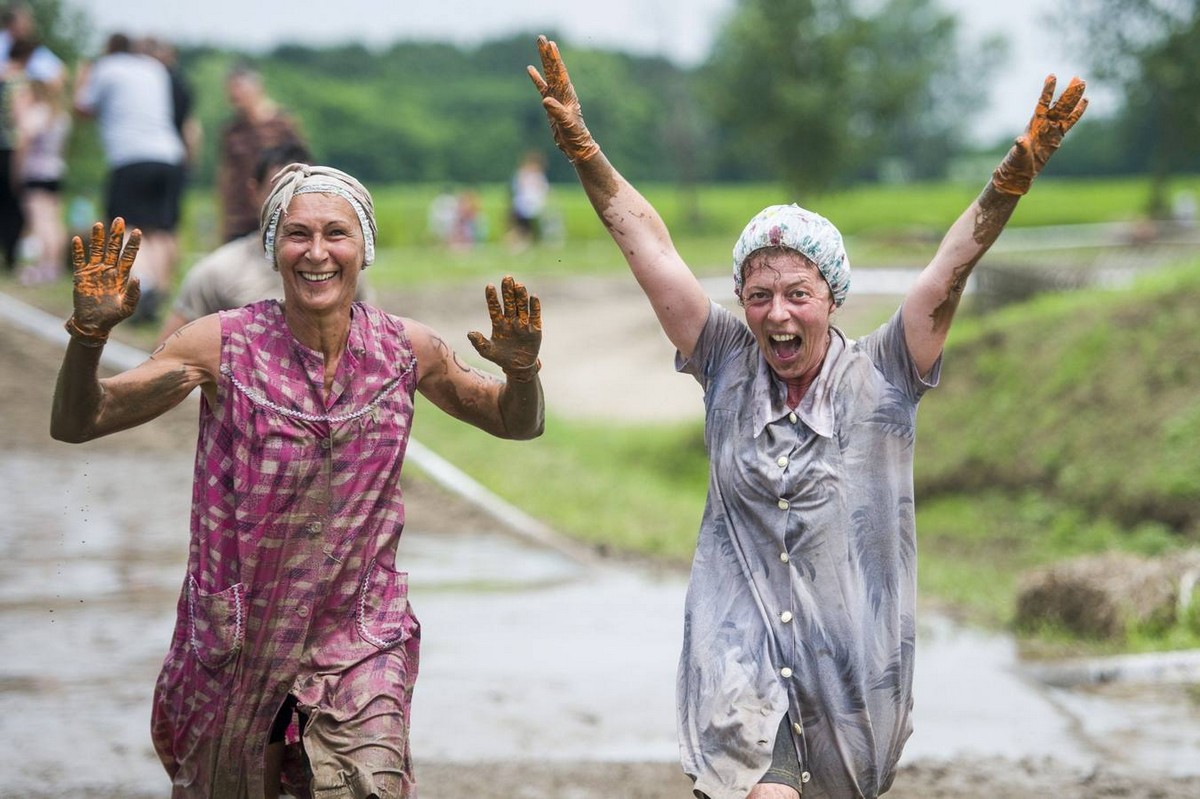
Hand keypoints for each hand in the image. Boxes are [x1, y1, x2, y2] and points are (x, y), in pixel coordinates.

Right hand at [65, 218, 140, 345]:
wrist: (94, 324)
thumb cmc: (113, 317)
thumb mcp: (127, 307)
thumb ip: (134, 293)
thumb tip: (137, 277)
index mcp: (121, 276)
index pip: (129, 256)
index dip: (133, 244)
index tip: (139, 231)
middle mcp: (108, 270)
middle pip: (113, 249)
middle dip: (116, 235)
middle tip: (119, 220)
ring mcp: (94, 272)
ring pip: (96, 251)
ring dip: (97, 238)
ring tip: (99, 225)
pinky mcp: (81, 276)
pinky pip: (79, 260)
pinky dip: (78, 251)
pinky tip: (78, 240)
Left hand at [467, 276, 542, 381]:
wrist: (518, 367)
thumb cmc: (501, 358)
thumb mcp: (487, 352)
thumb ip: (479, 342)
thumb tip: (469, 333)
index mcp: (498, 323)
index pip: (495, 307)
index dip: (492, 297)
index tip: (489, 286)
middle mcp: (511, 320)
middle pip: (509, 303)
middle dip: (508, 291)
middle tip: (507, 278)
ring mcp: (523, 323)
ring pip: (521, 306)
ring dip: (520, 296)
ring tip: (519, 285)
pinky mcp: (535, 328)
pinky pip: (535, 315)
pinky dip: (535, 306)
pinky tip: (533, 297)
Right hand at [527, 35, 600, 163]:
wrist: (576, 145)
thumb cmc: (574, 134)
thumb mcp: (566, 123)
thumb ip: (557, 111)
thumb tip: (545, 100)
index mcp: (567, 94)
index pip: (559, 72)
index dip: (555, 59)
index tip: (551, 45)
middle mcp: (562, 92)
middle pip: (553, 68)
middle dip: (547, 53)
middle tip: (541, 38)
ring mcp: (556, 96)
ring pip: (548, 74)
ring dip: (543, 61)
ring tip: (540, 46)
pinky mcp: (550, 103)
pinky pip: (542, 87)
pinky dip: (536, 78)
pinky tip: (530, 69)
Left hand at [992, 75, 1087, 195]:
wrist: (1020, 173)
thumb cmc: (1016, 163)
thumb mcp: (1018, 155)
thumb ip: (1021, 147)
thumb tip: (1019, 141)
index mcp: (1034, 125)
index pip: (1042, 104)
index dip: (1048, 91)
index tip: (1052, 76)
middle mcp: (1044, 124)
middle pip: (1059, 105)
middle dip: (1068, 93)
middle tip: (1078, 78)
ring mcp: (1052, 130)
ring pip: (1065, 110)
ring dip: (1074, 98)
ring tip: (1082, 83)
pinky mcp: (1057, 137)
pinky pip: (1069, 122)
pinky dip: (1077, 113)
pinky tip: (1085, 102)